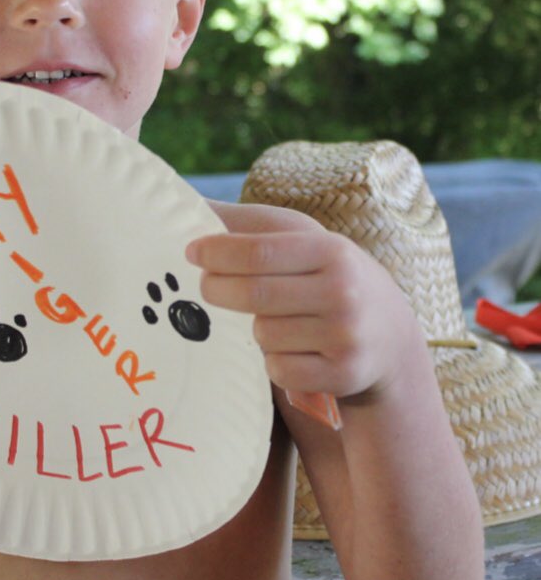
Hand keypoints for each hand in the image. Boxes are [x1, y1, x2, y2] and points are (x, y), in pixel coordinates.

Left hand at [188, 202, 424, 401]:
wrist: (389, 334)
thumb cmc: (326, 276)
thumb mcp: (301, 240)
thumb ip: (249, 225)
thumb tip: (191, 204)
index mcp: (330, 250)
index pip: (258, 253)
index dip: (216, 253)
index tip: (191, 253)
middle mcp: (343, 291)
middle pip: (254, 296)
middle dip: (217, 290)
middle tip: (205, 287)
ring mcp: (346, 336)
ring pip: (264, 335)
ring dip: (256, 329)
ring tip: (274, 320)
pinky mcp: (344, 374)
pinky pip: (279, 370)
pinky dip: (274, 362)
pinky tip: (292, 350)